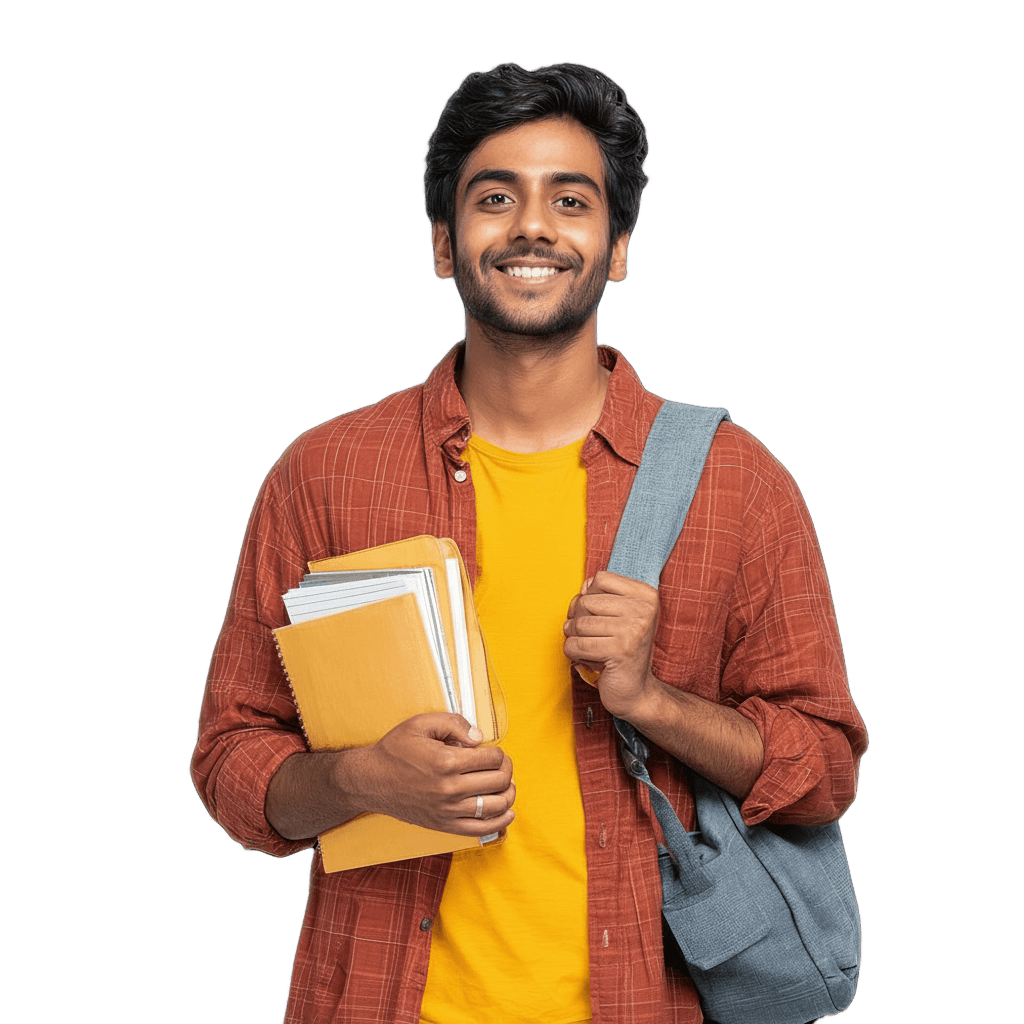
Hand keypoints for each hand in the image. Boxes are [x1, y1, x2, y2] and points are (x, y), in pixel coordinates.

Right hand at [361, 713, 514, 836]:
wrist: (371, 780)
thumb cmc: (395, 750)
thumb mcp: (421, 723)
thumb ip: (454, 723)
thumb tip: (479, 737)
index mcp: (446, 762)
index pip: (492, 758)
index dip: (498, 752)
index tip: (493, 751)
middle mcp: (449, 789)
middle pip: (498, 780)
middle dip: (506, 769)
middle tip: (501, 764)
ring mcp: (447, 810)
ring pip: (495, 806)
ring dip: (508, 793)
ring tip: (506, 784)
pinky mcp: (444, 825)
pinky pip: (480, 829)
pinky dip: (500, 822)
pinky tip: (507, 812)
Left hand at [563, 570, 659, 718]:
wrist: (636, 690)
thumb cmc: (622, 649)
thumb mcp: (619, 615)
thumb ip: (602, 595)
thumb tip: (584, 586)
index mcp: (646, 595)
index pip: (600, 579)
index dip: (589, 596)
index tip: (597, 615)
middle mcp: (644, 609)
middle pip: (586, 601)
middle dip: (579, 620)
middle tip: (591, 636)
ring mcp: (634, 630)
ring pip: (578, 624)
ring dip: (575, 638)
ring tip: (590, 647)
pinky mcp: (620, 651)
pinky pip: (577, 644)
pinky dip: (573, 653)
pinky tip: (587, 659)